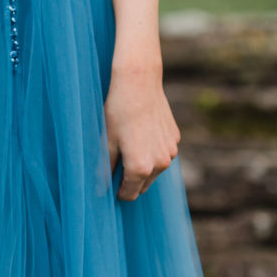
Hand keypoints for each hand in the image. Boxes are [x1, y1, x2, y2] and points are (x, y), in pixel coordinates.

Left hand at [103, 58, 180, 200]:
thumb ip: (105, 168)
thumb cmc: (118, 112)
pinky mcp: (175, 138)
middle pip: (143, 185)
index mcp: (140, 168)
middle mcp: (160, 163)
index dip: (117, 191)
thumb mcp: (106, 141)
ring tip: (128, 144)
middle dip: (130, 180)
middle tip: (115, 162)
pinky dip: (152, 151)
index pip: (129, 194)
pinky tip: (140, 133)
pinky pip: (162, 153)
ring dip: (143, 165)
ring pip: (155, 170)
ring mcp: (171, 151)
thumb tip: (102, 188)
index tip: (109, 182)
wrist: (139, 83)